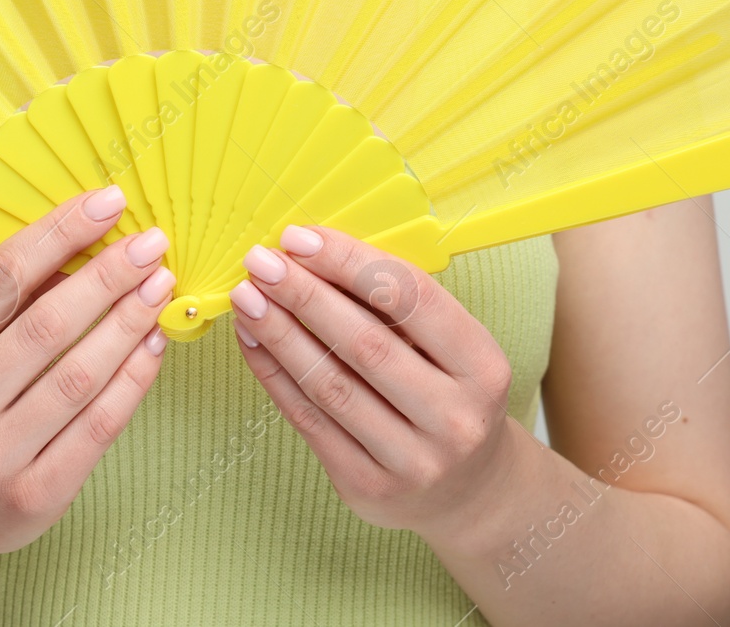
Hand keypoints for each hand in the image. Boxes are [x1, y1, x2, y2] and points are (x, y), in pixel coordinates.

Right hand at [0, 186, 174, 573]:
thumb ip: (8, 307)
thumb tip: (84, 243)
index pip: (2, 278)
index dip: (60, 232)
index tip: (108, 201)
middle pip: (48, 325)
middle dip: (108, 276)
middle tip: (151, 244)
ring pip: (79, 375)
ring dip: (129, 322)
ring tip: (161, 286)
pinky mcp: (33, 496)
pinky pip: (98, 426)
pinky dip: (134, 379)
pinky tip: (153, 345)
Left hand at [227, 225, 519, 538]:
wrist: (469, 491)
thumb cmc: (449, 396)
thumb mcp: (450, 349)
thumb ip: (394, 307)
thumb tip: (311, 253)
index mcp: (483, 367)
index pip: (411, 299)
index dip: (349, 263)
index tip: (299, 239)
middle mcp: (454, 418)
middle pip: (364, 343)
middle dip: (304, 294)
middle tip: (260, 261)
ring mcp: (412, 461)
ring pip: (329, 385)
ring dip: (279, 333)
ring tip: (246, 297)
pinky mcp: (367, 488)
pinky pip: (308, 421)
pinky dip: (273, 374)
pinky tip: (252, 340)